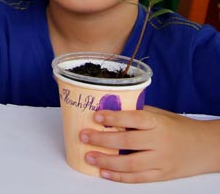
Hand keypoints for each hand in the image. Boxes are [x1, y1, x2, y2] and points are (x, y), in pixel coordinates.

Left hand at [80, 107, 219, 181]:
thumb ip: (137, 114)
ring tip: (88, 156)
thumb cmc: (178, 127)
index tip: (95, 116)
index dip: (114, 117)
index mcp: (158, 123)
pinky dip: (120, 177)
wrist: (205, 147)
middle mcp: (159, 142)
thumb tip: (108, 110)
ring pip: (131, 163)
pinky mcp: (162, 175)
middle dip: (102, 139)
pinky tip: (104, 172)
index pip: (133, 118)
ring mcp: (161, 160)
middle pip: (127, 141)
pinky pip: (139, 178)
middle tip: (83, 136)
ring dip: (107, 161)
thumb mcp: (160, 115)